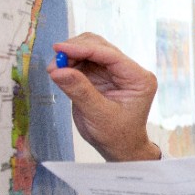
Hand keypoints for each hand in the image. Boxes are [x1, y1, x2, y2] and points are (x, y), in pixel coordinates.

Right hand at [48, 33, 159, 161]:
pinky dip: (70, 62)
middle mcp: (129, 71)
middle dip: (75, 50)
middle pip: (100, 47)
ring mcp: (115, 72)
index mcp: (139, 79)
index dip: (83, 48)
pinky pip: (84, 61)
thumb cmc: (116, 135)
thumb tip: (58, 70)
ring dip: (70, 55)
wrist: (119, 147)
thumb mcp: (98, 115)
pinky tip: (60, 72)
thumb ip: (80, 91)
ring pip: (90, 50)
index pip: (110, 55)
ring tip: (55, 70)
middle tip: (55, 64)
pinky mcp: (102, 75)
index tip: (59, 48)